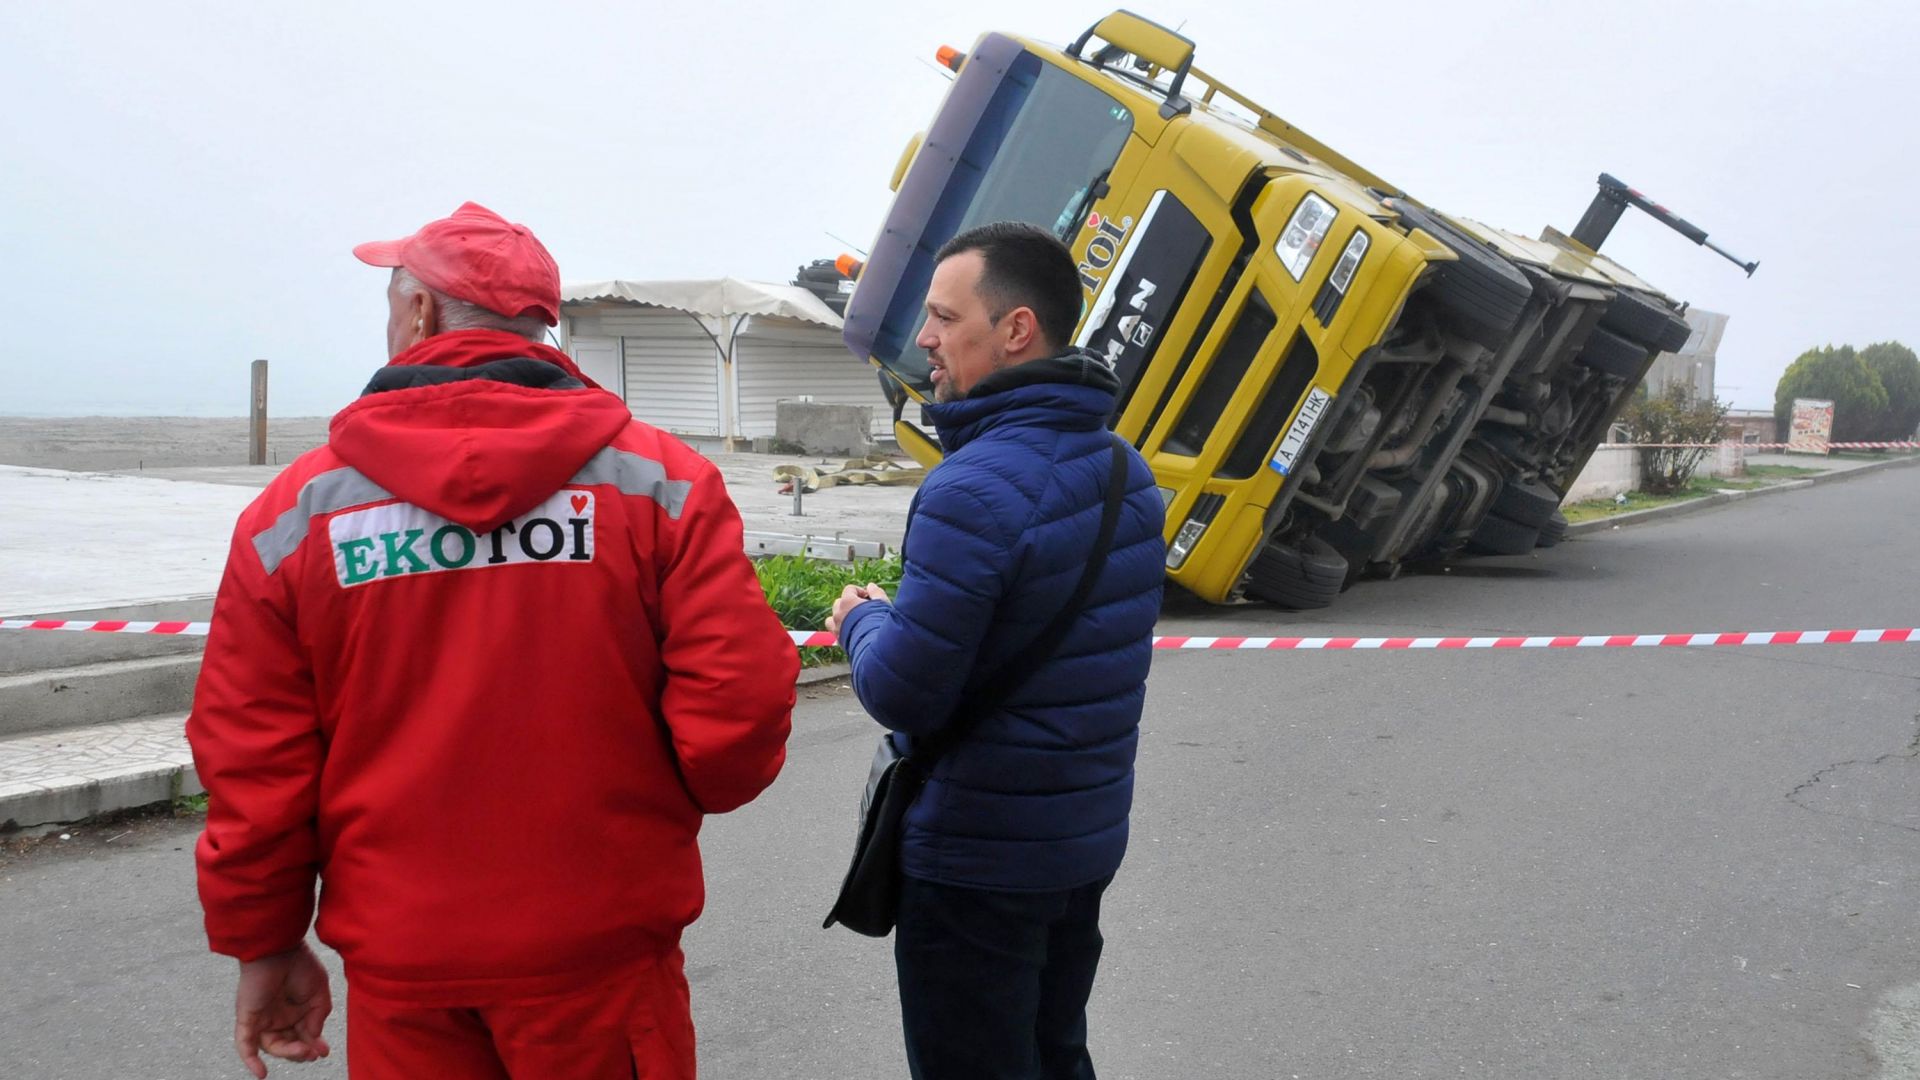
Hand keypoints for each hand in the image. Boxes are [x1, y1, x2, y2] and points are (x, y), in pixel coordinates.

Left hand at [233, 943, 332, 1077]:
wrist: (279, 947)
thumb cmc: (300, 964)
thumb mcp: (319, 993)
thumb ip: (318, 1017)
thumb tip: (314, 1039)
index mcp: (295, 1010)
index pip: (303, 1035)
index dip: (313, 1045)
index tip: (324, 1051)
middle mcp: (278, 1016)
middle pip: (288, 1043)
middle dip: (301, 1051)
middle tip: (313, 1053)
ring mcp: (262, 1018)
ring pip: (272, 1045)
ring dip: (287, 1053)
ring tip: (303, 1051)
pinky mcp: (248, 1018)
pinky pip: (246, 1044)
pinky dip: (251, 1060)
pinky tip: (261, 1074)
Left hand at [824, 582, 889, 636]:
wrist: (875, 646)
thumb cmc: (880, 622)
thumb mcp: (882, 604)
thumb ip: (876, 593)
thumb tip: (871, 586)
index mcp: (848, 601)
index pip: (850, 589)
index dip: (860, 592)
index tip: (869, 598)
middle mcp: (839, 612)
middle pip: (840, 601)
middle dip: (850, 603)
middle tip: (863, 609)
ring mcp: (836, 625)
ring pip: (834, 615)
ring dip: (842, 614)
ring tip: (854, 619)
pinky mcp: (837, 637)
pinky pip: (832, 628)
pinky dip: (838, 626)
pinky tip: (849, 629)